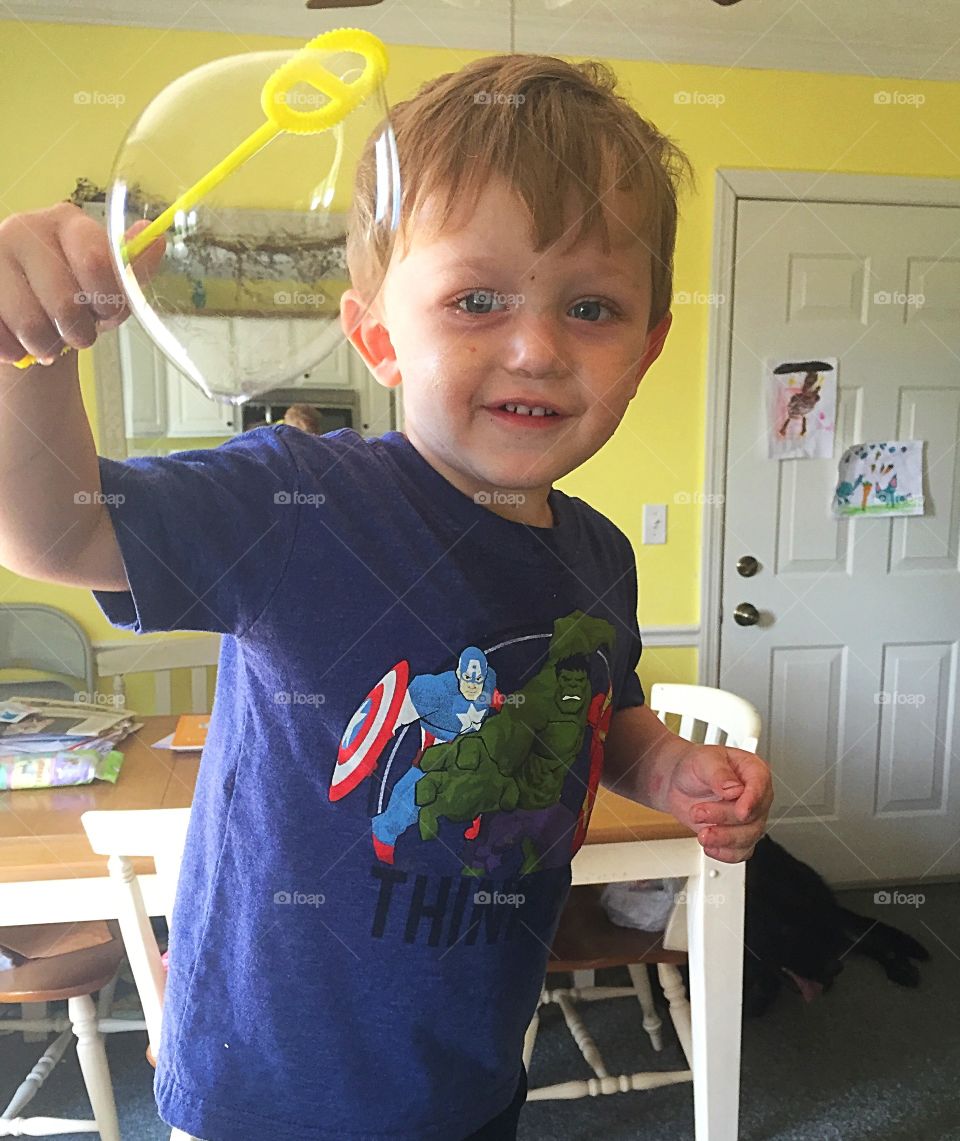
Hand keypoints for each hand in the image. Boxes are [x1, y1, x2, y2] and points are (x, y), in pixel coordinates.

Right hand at [0, 202, 164, 366]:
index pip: (97, 264)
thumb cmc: (76, 297)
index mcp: (68, 222)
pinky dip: (16, 351)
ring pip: (31, 325)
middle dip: (79, 332)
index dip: (108, 302)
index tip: (107, 312)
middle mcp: (25, 228)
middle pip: (65, 302)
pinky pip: (1, 336)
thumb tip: (155, 236)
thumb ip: (133, 267)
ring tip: (49, 339)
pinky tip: (21, 343)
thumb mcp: (112, 286)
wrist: (31, 317)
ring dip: (47, 346)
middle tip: (78, 333)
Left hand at [662, 744, 772, 862]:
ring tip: (702, 833)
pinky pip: (740, 852)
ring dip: (723, 838)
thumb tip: (733, 788)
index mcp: (753, 771)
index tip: (741, 811)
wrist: (680, 783)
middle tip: (698, 812)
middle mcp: (756, 796)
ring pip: (749, 837)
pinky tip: (710, 846)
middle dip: (724, 818)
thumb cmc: (696, 767)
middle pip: (753, 816)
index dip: (753, 800)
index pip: (761, 785)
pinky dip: (725, 853)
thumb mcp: (703, 760)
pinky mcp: (738, 836)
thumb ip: (719, 773)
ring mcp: (749, 818)